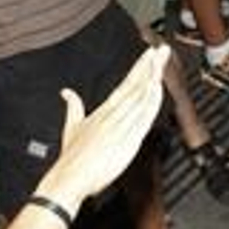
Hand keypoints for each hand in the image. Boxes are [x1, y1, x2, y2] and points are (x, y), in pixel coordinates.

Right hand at [38, 45, 169, 208]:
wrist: (70, 178)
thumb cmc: (72, 158)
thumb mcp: (71, 127)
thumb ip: (73, 107)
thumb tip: (66, 92)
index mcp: (103, 110)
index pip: (125, 84)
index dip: (139, 68)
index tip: (149, 54)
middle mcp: (114, 115)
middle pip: (136, 86)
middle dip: (149, 67)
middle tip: (161, 50)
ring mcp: (121, 127)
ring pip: (141, 99)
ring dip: (153, 80)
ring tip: (162, 63)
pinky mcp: (127, 141)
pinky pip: (143, 119)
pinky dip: (151, 103)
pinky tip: (158, 92)